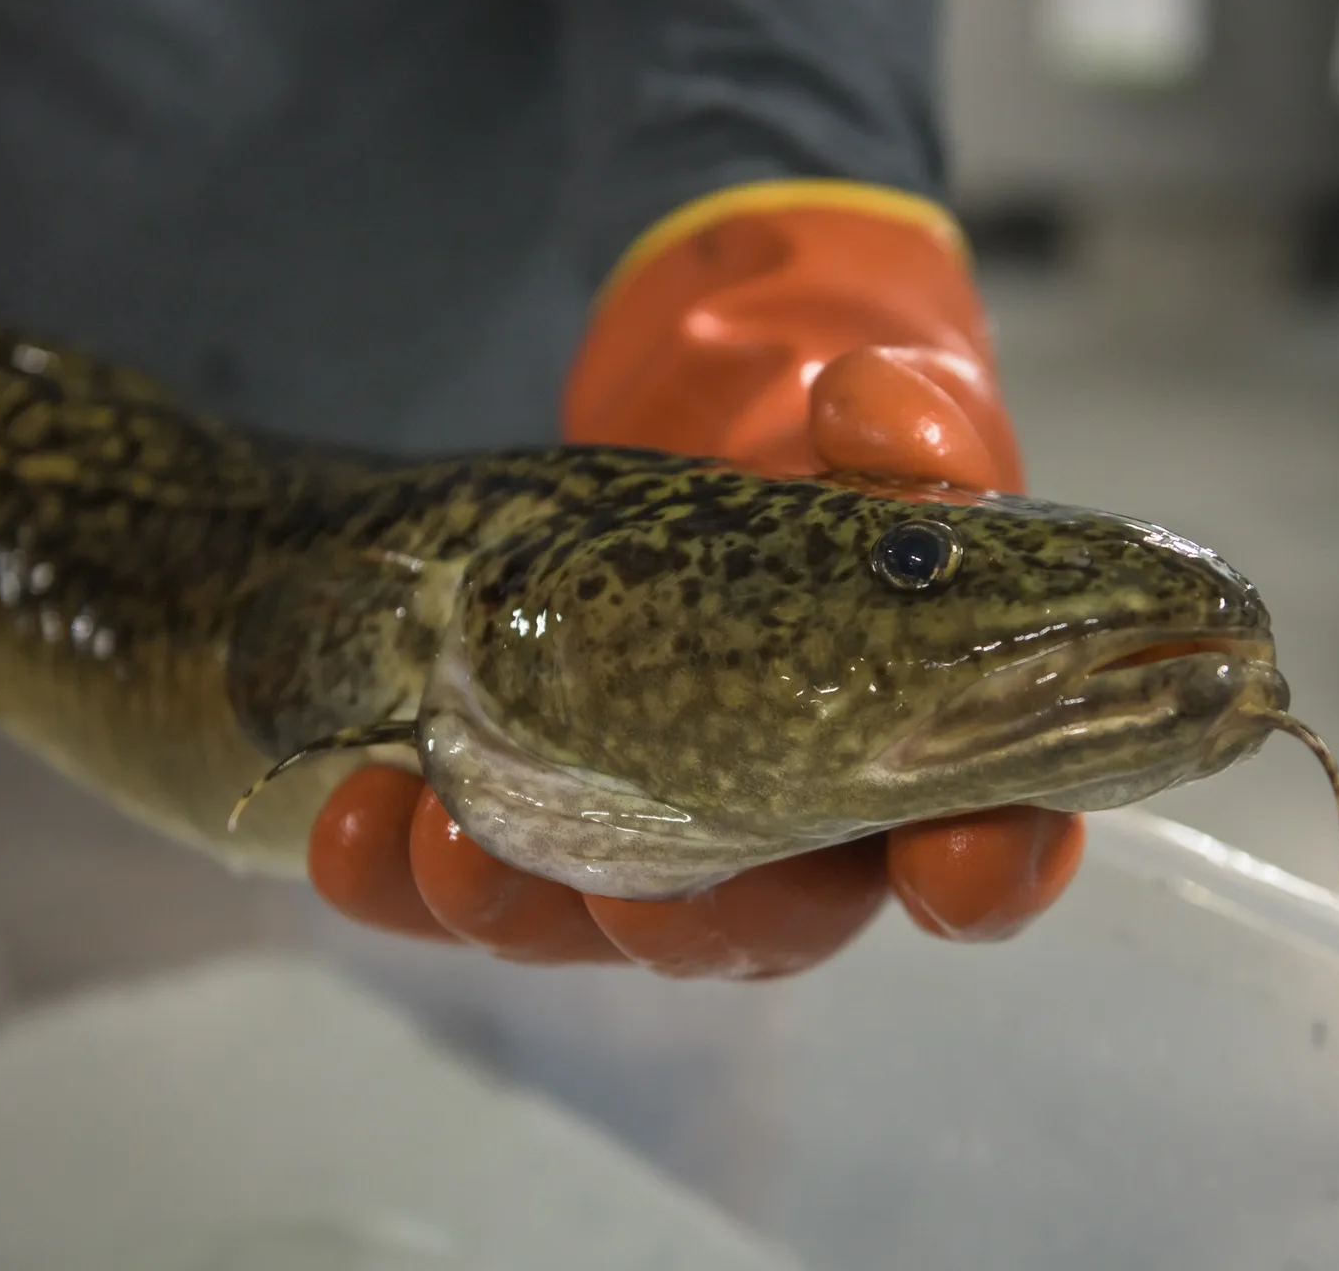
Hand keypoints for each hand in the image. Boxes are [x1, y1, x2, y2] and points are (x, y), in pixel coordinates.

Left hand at [309, 182, 1085, 975]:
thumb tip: (869, 407)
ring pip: (594, 927)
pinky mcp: (517, 822)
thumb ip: (907, 423)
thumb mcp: (883, 418)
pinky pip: (453, 883)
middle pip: (770, 931)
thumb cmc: (823, 454)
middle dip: (708, 923)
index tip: (955, 861)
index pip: (976, 854)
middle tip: (653, 898)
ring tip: (456, 838)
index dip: (979, 873)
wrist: (687, 430)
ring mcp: (644, 839)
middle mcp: (787, 834)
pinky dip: (397, 868)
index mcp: (917, 762)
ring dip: (522, 907)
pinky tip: (359, 810)